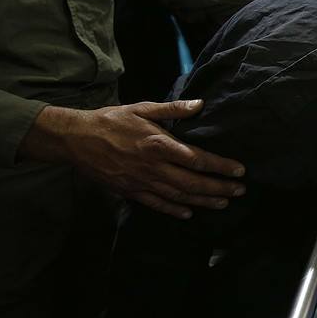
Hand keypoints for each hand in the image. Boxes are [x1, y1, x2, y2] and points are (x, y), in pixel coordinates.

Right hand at [20, 100, 245, 219]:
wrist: (76, 139)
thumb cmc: (112, 120)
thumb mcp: (142, 108)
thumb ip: (173, 109)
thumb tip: (199, 104)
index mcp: (158, 144)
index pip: (197, 159)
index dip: (221, 166)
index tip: (239, 171)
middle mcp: (153, 167)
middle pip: (193, 183)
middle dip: (219, 188)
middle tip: (240, 191)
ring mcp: (141, 182)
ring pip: (178, 197)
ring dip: (203, 201)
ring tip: (223, 203)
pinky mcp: (130, 192)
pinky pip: (156, 205)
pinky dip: (174, 211)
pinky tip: (189, 213)